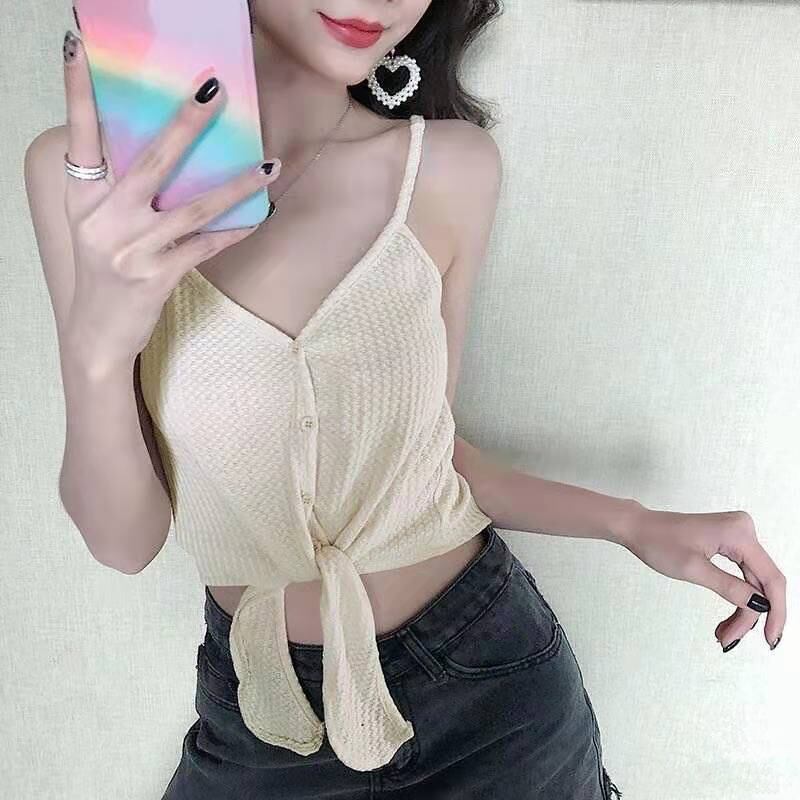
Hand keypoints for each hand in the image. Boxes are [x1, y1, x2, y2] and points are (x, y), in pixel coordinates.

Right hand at [61, 31, 280, 373]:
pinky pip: (206, 245)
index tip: (79, 44)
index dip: (77, 91)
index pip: (79, 136)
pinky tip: (260, 215)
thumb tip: (165, 152)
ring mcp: (131, 249)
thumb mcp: (96, 227)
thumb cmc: (102, 272)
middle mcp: (103, 220)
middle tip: (215, 89)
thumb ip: (116, 191)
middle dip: (186, 122)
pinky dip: (235, 230)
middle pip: (151, 160)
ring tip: (269, 165)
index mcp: (82, 200)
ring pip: (194, 206)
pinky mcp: (156, 276)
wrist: (97, 334)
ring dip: (236, 185)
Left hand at [618, 506, 785, 651]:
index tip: (770, 639)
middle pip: (761, 583)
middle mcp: (743, 530)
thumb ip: (729, 587)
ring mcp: (738, 535)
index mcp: (738, 533)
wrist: (639, 528)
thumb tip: (760, 605)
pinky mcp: (731, 542)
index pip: (771, 578)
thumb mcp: (693, 570)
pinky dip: (736, 597)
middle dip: (749, 616)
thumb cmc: (658, 542)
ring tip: (724, 634)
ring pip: (752, 583)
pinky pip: (742, 574)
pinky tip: (728, 619)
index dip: (775, 612)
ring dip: (742, 611)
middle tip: (731, 639)